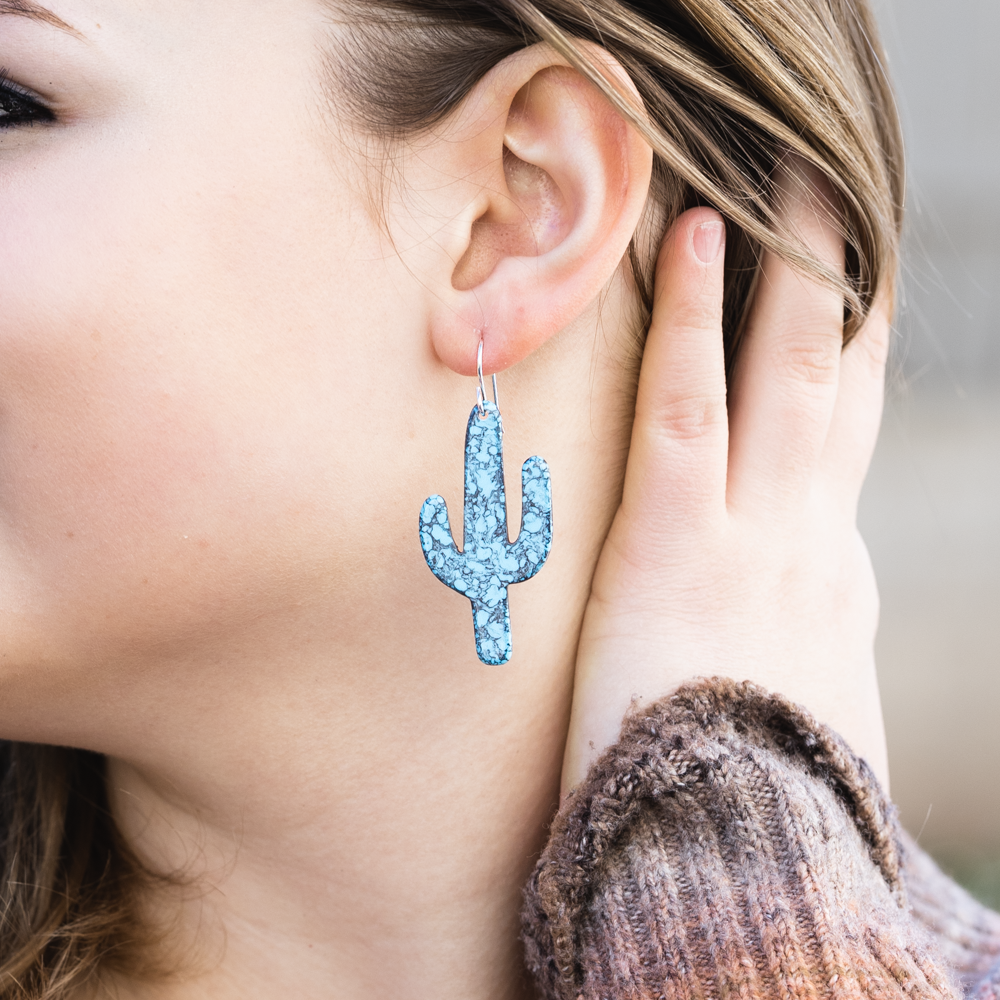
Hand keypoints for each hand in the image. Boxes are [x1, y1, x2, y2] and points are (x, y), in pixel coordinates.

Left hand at [563, 170, 890, 791]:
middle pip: (836, 385)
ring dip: (790, 267)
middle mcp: (806, 538)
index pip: (842, 441)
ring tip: (793, 173)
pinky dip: (689, 318)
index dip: (850, 360)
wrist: (744, 873)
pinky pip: (684, 406)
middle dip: (845, 285)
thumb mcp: (803, 717)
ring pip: (782, 371)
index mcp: (826, 578)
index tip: (845, 298)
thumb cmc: (757, 804)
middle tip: (846, 195)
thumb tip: (792, 649)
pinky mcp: (675, 547)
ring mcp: (751, 534)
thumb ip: (798, 659)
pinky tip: (691, 238)